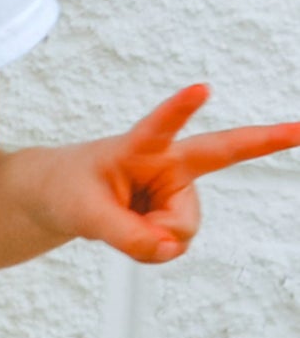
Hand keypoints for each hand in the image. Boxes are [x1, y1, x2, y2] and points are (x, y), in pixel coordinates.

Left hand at [39, 83, 299, 263]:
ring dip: (154, 240)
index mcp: (140, 146)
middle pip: (210, 172)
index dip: (181, 109)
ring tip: (124, 225)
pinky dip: (154, 248)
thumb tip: (171, 249)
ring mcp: (177, 188)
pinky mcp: (177, 210)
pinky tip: (137, 232)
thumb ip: (127, 235)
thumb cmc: (70, 190)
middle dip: (246, 156)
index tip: (201, 89)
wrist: (59, 196)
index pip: (162, 126)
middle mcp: (168, 163)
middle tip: (282, 141)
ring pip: (182, 230)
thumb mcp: (86, 215)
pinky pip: (175, 243)